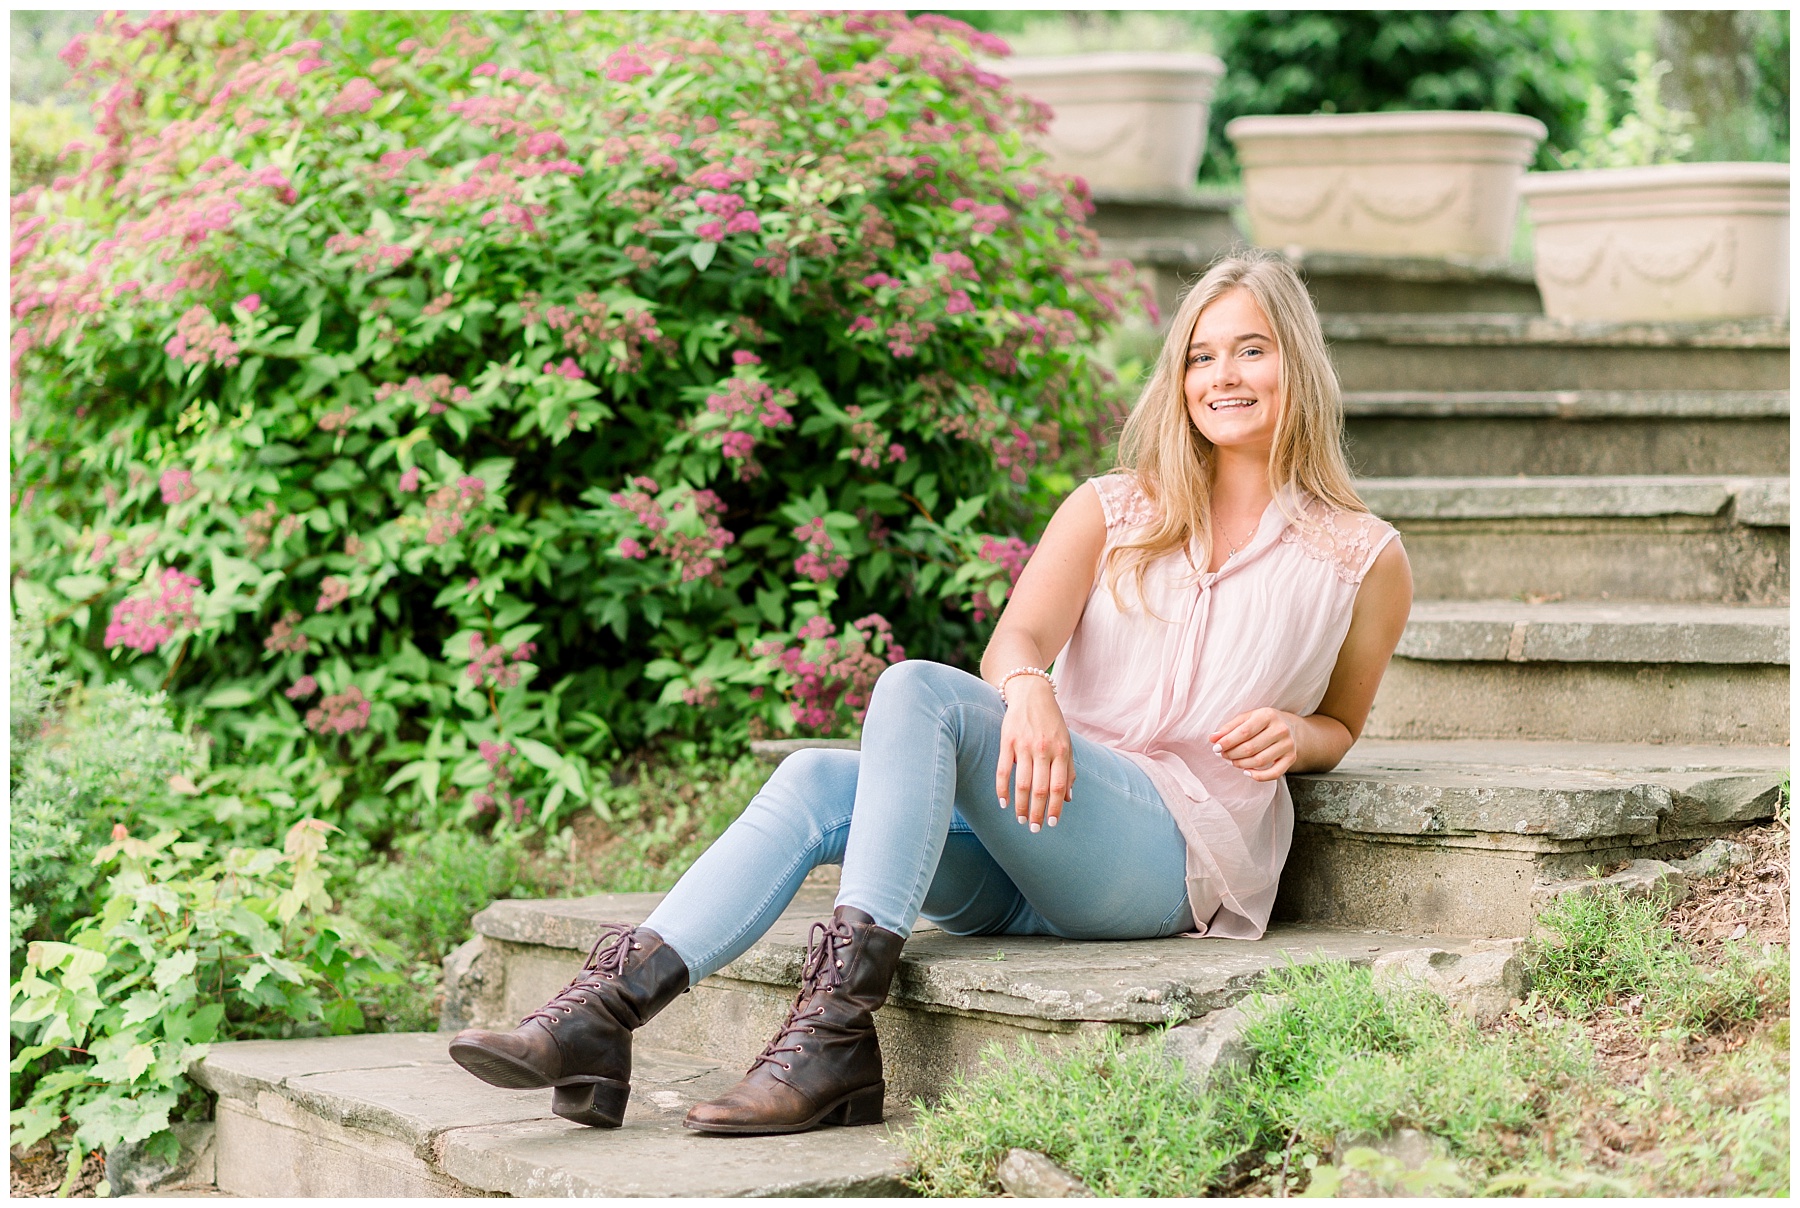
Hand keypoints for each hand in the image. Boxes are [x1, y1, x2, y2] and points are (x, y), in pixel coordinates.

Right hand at [994, 675, 1073, 832]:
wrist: (1032, 694)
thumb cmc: (1051, 722)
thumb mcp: (1066, 743)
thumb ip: (1068, 770)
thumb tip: (1068, 798)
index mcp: (1061, 751)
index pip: (1059, 786)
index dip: (1056, 808)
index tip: (1052, 823)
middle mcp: (1044, 750)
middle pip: (1041, 789)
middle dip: (1038, 812)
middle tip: (1035, 828)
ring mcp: (1024, 746)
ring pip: (1022, 783)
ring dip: (1021, 805)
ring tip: (1021, 820)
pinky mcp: (1007, 742)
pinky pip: (1003, 770)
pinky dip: (1002, 789)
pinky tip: (1003, 803)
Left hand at [1210, 708, 1298, 781]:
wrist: (1290, 726)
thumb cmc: (1263, 722)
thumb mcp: (1247, 718)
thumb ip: (1229, 727)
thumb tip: (1213, 738)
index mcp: (1268, 715)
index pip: (1244, 732)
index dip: (1228, 742)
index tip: (1216, 747)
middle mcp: (1280, 729)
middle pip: (1251, 748)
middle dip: (1232, 754)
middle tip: (1222, 755)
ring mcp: (1287, 744)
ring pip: (1260, 761)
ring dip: (1242, 764)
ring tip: (1232, 762)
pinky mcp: (1291, 757)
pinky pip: (1274, 773)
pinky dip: (1259, 776)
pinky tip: (1246, 772)